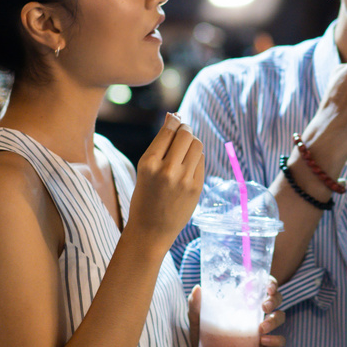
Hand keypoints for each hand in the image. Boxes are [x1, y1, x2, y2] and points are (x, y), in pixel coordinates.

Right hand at [124, 114, 205, 245]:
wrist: (151, 230)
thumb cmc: (145, 195)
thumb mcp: (145, 168)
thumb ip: (161, 143)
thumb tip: (173, 115)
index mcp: (148, 163)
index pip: (169, 130)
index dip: (174, 121)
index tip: (175, 120)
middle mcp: (167, 170)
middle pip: (186, 134)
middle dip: (185, 130)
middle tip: (182, 133)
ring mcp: (184, 180)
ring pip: (197, 145)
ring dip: (193, 142)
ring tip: (185, 149)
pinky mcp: (196, 188)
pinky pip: (201, 161)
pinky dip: (196, 157)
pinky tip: (188, 164)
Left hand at [189, 279, 286, 346]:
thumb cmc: (201, 335)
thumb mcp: (196, 319)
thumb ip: (195, 305)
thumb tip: (197, 289)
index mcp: (243, 301)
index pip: (263, 286)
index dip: (271, 283)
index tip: (268, 287)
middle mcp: (255, 313)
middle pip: (277, 299)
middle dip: (275, 300)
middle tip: (264, 306)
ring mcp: (260, 330)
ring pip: (280, 318)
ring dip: (275, 320)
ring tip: (261, 328)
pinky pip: (278, 341)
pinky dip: (276, 340)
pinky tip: (264, 341)